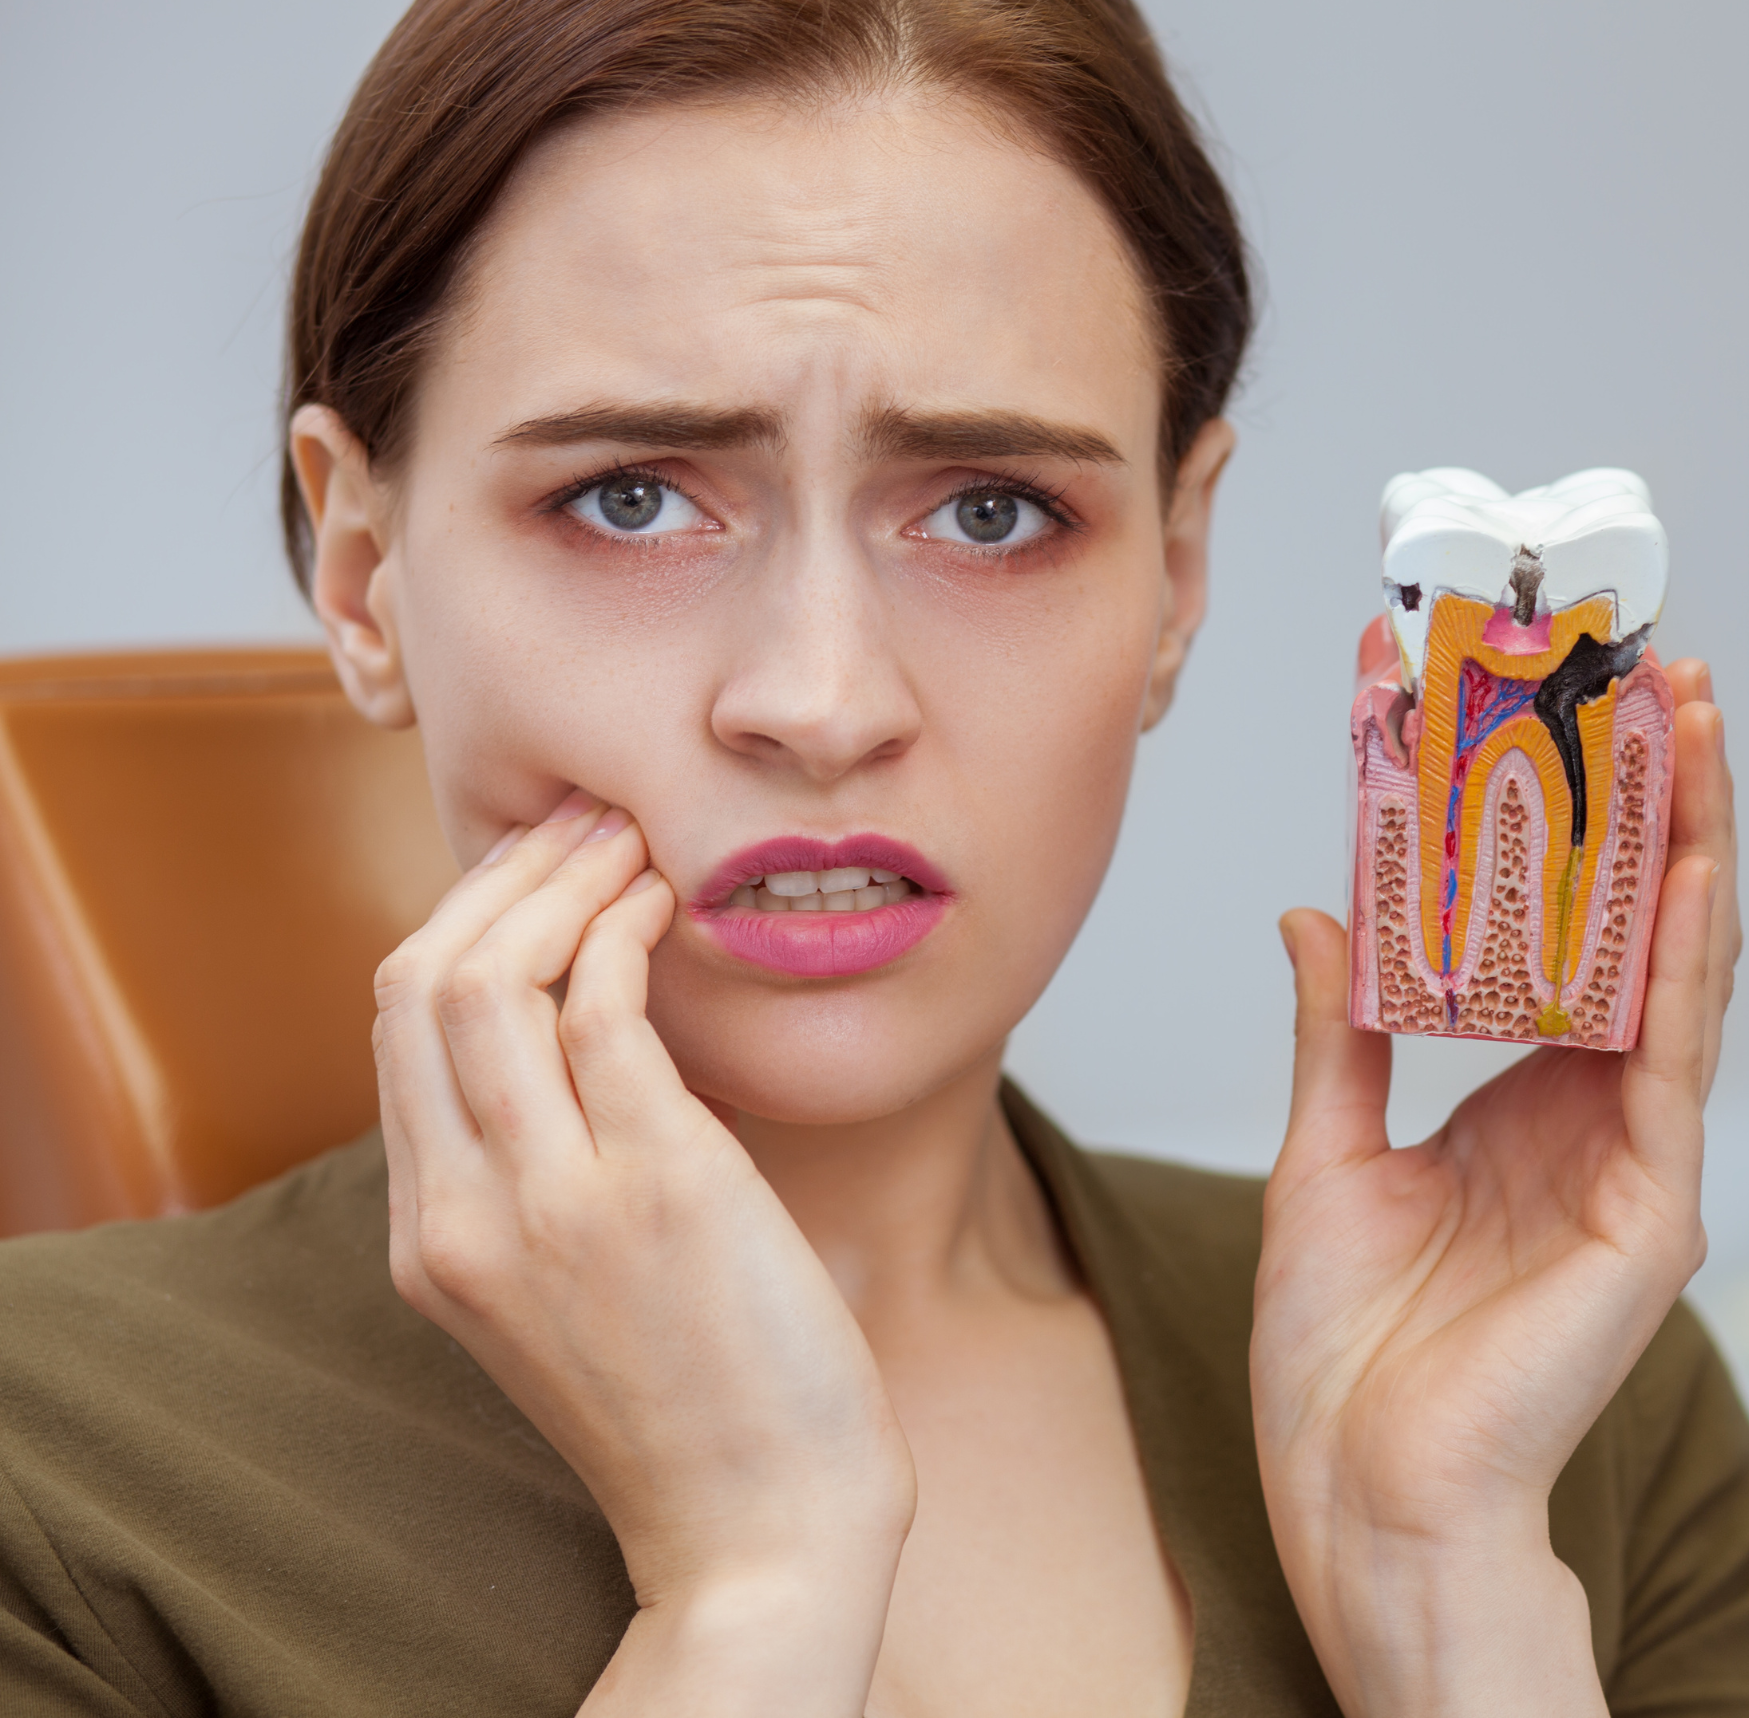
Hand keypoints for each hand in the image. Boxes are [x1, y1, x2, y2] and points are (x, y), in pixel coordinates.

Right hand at [371, 792, 914, 1714]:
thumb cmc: (691, 1400)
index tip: (531, 868)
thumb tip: (585, 1029)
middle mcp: (465, 1215)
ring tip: (630, 839)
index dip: (461, 924)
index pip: (397, 1032)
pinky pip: (605, 1010)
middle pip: (418, 984)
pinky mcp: (659, 1187)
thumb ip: (541, 1179)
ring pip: (493, 980)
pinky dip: (627, 932)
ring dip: (565, 881)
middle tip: (581, 820)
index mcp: (433, 1243)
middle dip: (500, 878)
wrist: (757, 1523)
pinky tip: (668, 906)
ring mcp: (552, 1201)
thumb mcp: (564, 1295)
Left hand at [1252, 661, 1738, 1717]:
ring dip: (1690, 832)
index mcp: (1528, 1096)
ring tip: (1688, 712)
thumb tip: (1319, 911)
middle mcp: (1600, 1111)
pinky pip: (1679, 1054)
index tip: (1518, 702)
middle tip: (1645, 665)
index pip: (1557, 923)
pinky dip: (1691, 950)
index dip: (1548, 813)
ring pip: (1682, 963)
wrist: (1364, 1494)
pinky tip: (1694, 856)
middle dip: (1648, 792)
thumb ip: (1341, 1033)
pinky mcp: (1654, 1204)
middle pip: (1639, 920)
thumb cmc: (1345, 1356)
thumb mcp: (1326, 1154)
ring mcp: (1638, 1154)